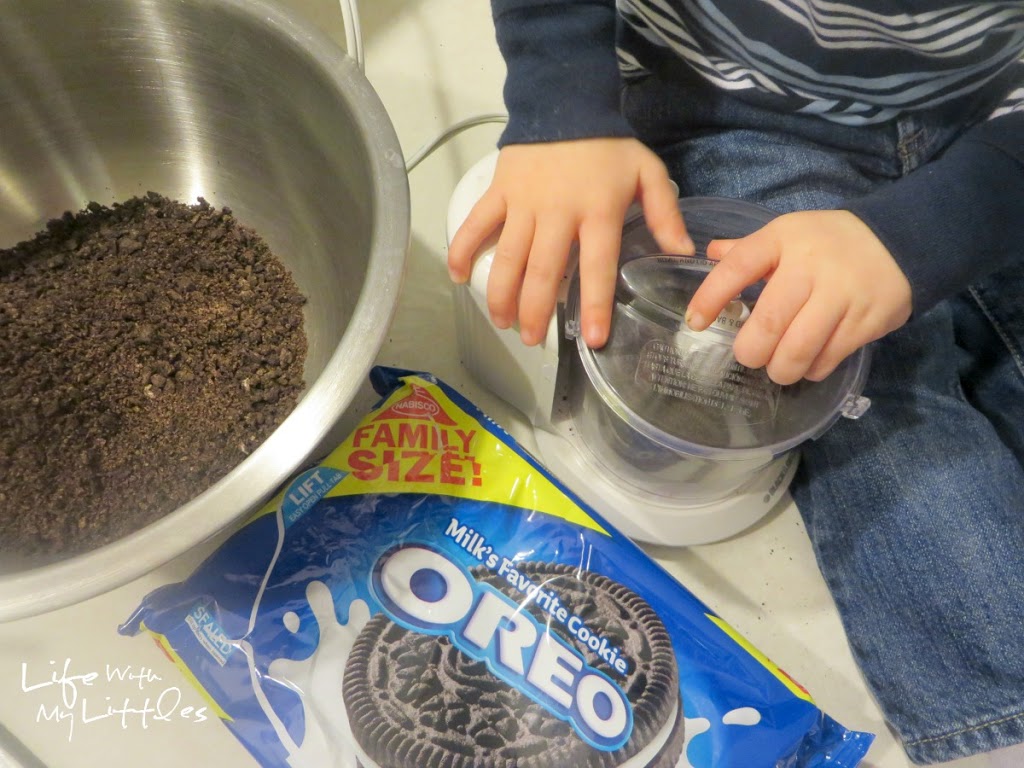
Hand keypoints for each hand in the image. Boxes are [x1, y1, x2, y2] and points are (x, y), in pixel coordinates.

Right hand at [447, 138, 693, 347]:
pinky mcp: (498, 192)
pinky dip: (464, 250)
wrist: (565, 99)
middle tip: (533, 341)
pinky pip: (476, 224)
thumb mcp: (648, 172)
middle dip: (536, 312)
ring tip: (503, 323)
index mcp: (597, 211)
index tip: (593, 339)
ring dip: (502, 295)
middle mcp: (557, 213)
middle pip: (543, 272)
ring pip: (508, 257)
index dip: (596, 305)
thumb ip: (664, 213)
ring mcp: (523, 204)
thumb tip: (682, 252)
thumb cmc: (608, 145)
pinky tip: (459, 278)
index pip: (597, 267)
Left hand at [685, 210, 911, 384]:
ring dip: (780, 369)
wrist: (902, 240)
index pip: (737, 267)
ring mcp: (841, 295)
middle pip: (767, 323)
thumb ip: (748, 249)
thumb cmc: (830, 241)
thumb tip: (710, 252)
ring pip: (797, 351)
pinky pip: (826, 360)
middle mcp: (810, 266)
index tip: (695, 323)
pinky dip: (811, 369)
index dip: (711, 298)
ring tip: (778, 366)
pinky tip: (810, 361)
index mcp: (783, 239)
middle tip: (751, 355)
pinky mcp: (866, 322)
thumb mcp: (788, 233)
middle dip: (750, 352)